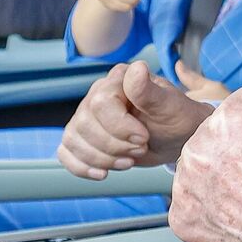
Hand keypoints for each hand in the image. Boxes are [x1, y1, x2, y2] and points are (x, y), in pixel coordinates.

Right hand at [56, 60, 215, 179]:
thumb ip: (149, 91)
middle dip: (113, 145)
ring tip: (128, 160)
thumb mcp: (169, 106)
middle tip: (140, 149)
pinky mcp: (83, 137)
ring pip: (72, 139)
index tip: (144, 137)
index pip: (100, 104)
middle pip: (84, 124)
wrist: (176, 138)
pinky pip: (65, 151)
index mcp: (117, 80)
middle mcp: (97, 94)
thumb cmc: (176, 118)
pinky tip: (103, 173)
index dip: (119, 126)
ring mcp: (87, 116)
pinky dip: (80, 167)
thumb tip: (137, 68)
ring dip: (101, 158)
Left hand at [169, 15, 241, 241]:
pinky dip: (210, 203)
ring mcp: (187, 187)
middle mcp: (199, 149)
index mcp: (228, 117)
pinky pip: (192, 198)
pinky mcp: (182, 218)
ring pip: (202, 162)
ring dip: (223, 171)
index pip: (240, 105)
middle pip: (217, 132)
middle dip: (241, 144)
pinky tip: (237, 208)